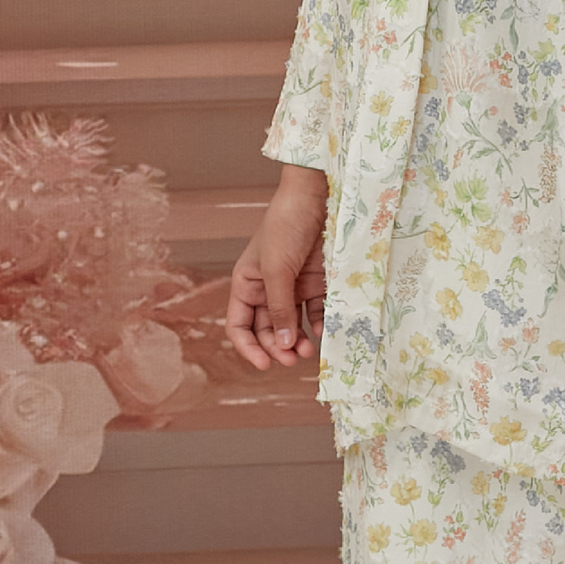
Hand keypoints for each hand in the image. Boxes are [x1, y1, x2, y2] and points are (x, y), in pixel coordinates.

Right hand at [226, 166, 328, 369]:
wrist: (317, 198)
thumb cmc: (286, 227)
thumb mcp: (276, 270)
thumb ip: (279, 309)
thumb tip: (283, 346)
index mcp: (246, 284)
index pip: (239, 326)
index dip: (248, 347)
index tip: (264, 365)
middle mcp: (267, 289)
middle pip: (267, 330)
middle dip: (278, 346)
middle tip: (293, 358)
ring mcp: (293, 287)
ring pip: (292, 325)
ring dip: (298, 341)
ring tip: (309, 350)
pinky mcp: (317, 283)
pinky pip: (316, 312)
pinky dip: (319, 325)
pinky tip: (325, 333)